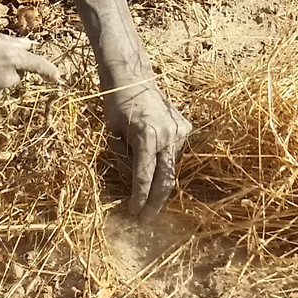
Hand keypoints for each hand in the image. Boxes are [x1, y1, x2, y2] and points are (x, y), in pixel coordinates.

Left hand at [105, 81, 191, 215]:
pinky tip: (151, 148)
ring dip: (157, 176)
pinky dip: (162, 158)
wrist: (133, 78)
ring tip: (141, 169)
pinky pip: (174, 153)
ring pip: (169, 166)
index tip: (134, 214)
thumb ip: (124, 160)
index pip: (145, 176)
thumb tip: (134, 184)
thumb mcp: (112, 134)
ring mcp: (180, 131)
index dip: (140, 199)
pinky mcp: (185, 128)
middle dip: (155, 202)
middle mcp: (168, 134)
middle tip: (145, 219)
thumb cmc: (116, 105)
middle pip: (166, 179)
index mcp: (147, 135)